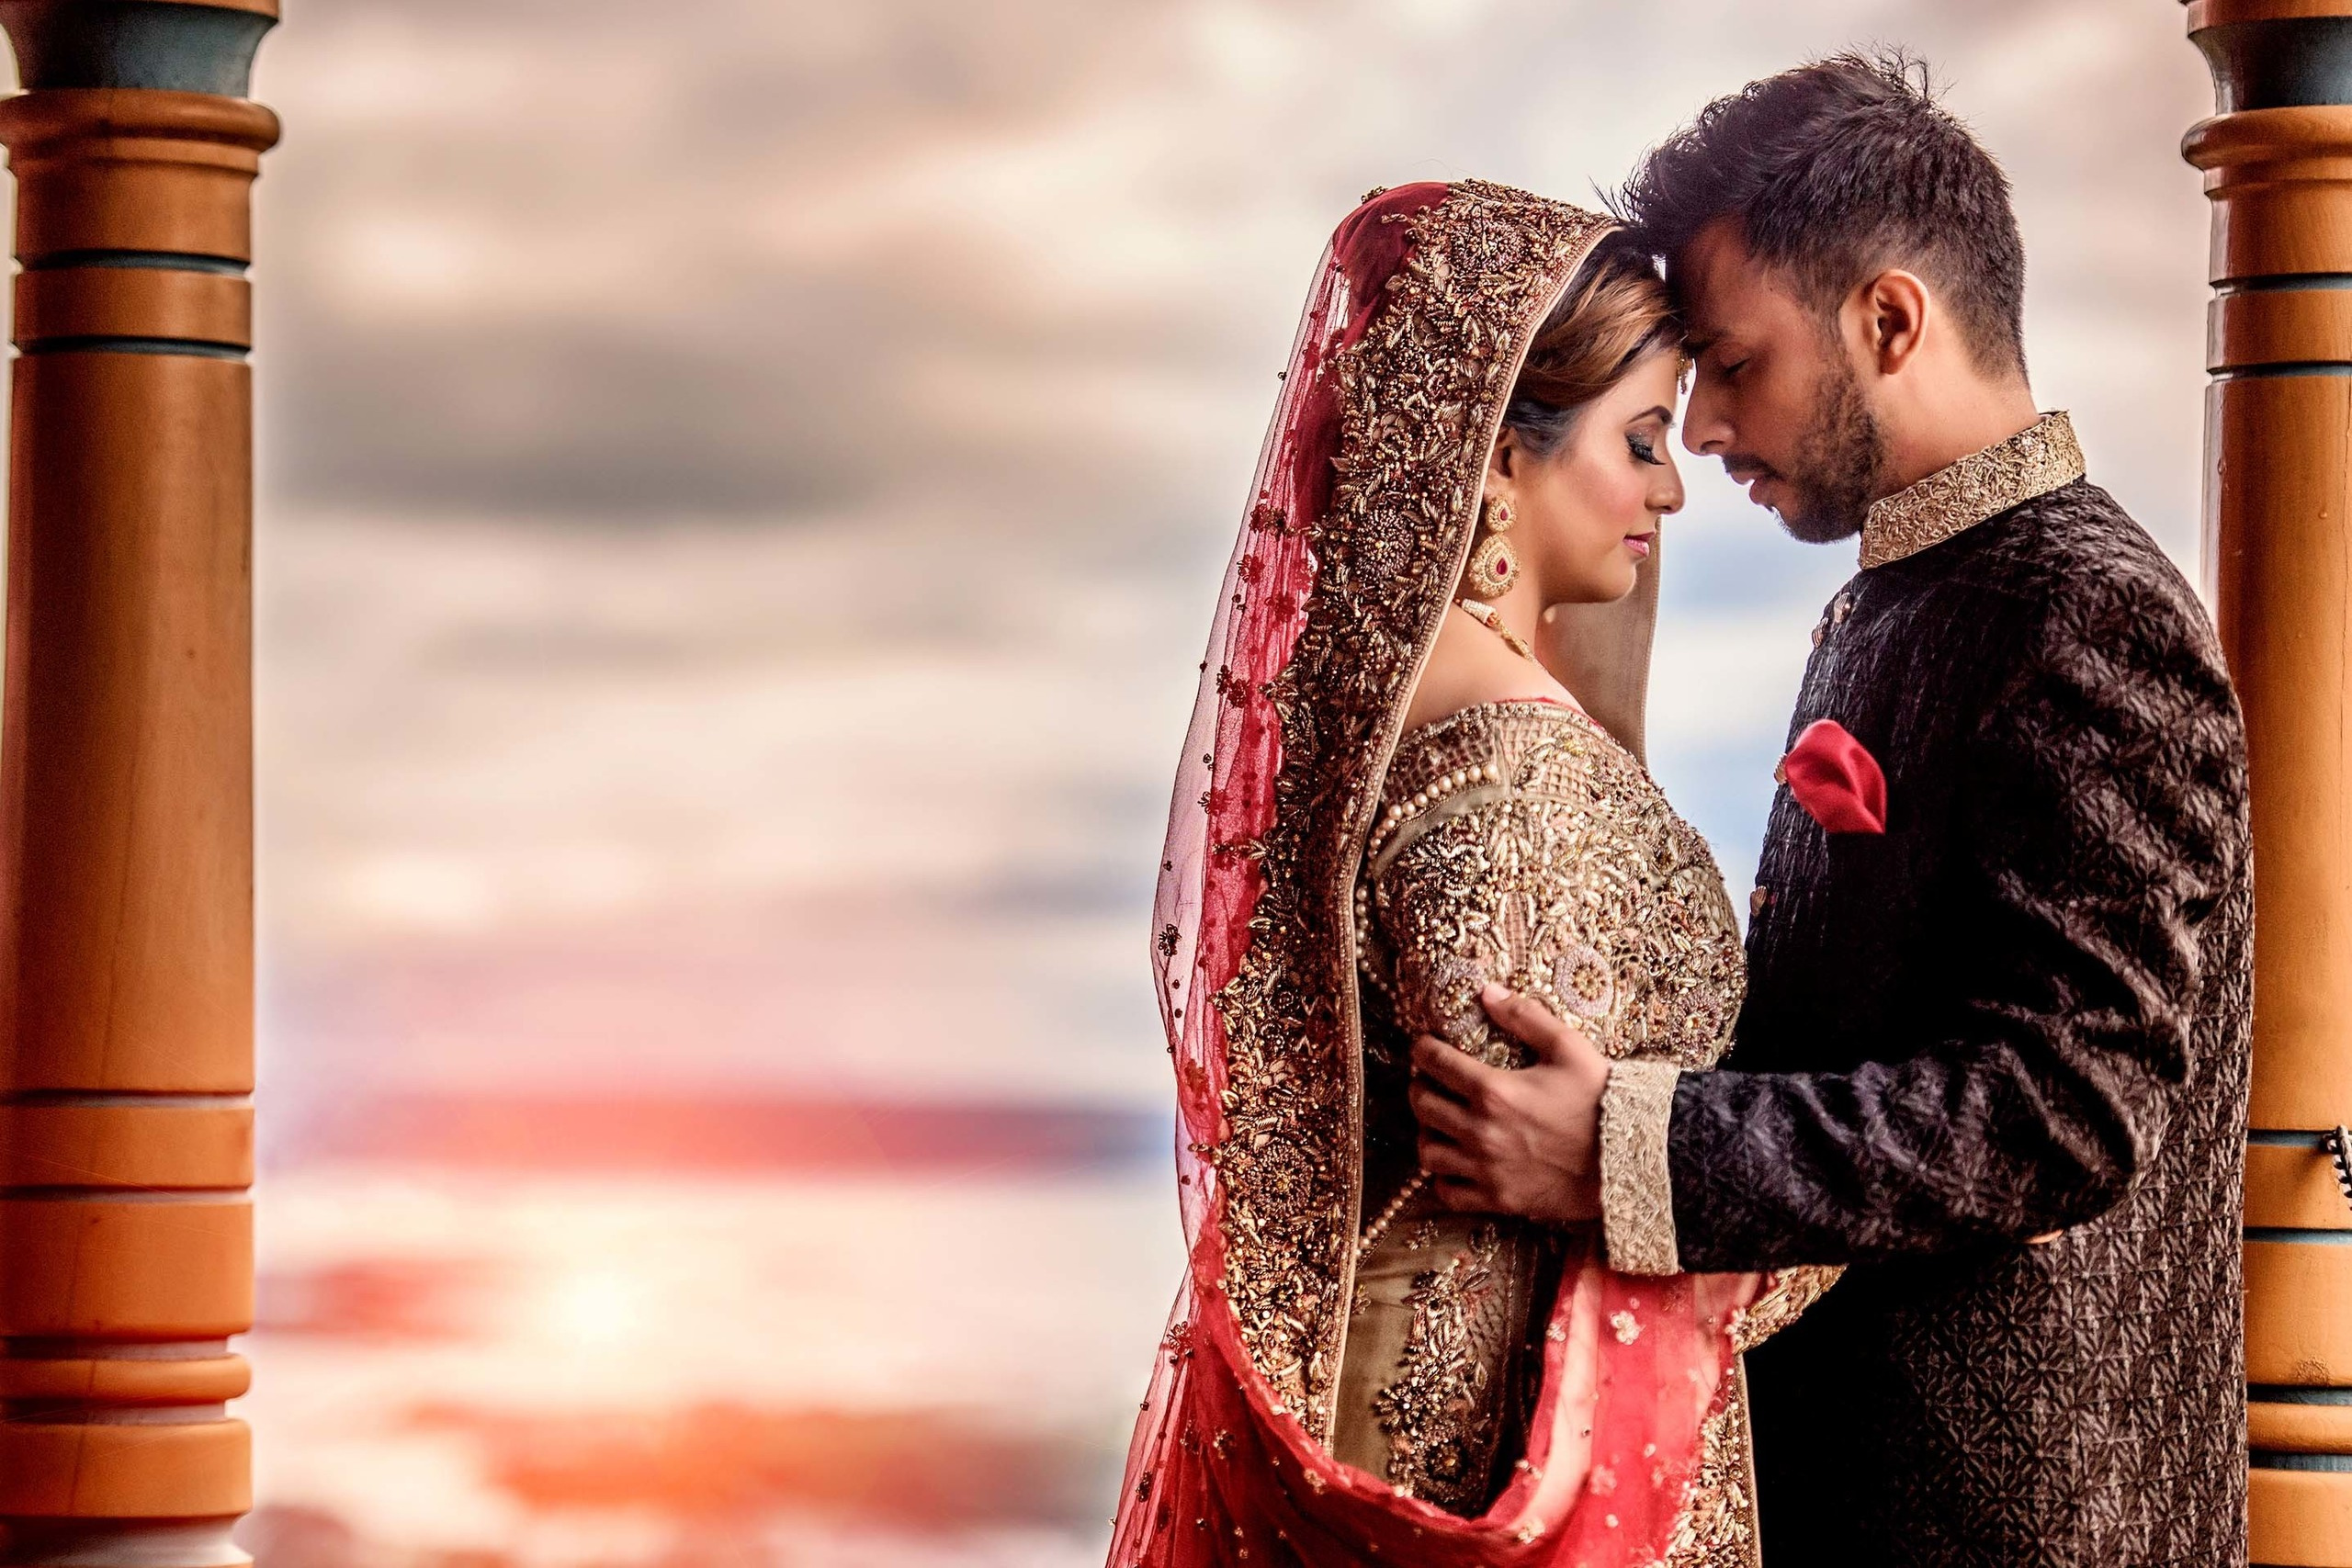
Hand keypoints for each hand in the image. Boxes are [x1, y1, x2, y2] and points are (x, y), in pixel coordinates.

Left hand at [1408, 983, 1611, 1222]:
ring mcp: (1487, 1168)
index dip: (1423, 1049)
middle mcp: (1481, 1131)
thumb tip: (1486, 992)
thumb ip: (1526, 1016)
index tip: (1425, 1046)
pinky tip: (1455, 1163)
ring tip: (1439, 1122)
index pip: (1435, 1062)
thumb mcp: (1569, 1048)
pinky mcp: (1498, 1198)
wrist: (1628, 1158)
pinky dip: (1443, 1177)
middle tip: (1430, 1081)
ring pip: (1428, 1151)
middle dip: (1420, 1086)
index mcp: (1494, 1090)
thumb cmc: (1600, 1099)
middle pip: (1422, 1105)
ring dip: (1427, 1133)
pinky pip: (1448, 1192)